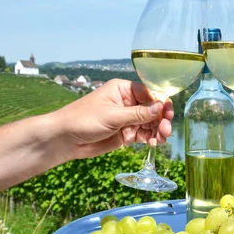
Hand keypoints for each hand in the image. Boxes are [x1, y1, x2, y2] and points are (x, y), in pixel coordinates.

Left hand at [50, 79, 173, 159]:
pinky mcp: (126, 133)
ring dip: (158, 130)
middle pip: (153, 109)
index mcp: (123, 90)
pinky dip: (151, 138)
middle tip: (166, 131)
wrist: (65, 139)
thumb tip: (160, 107)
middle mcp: (128, 102)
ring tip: (160, 140)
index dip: (161, 103)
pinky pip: (144, 134)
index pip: (149, 93)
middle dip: (161, 119)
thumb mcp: (112, 116)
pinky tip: (153, 144)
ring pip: (150, 123)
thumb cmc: (84, 120)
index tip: (168, 115)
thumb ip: (138, 113)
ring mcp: (128, 118)